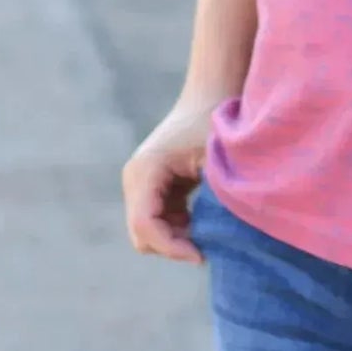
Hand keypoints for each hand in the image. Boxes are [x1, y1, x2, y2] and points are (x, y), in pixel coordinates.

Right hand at [122, 97, 216, 264]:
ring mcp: (141, 184)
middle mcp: (135, 179)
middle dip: (172, 245)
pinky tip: (204, 220)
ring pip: (149, 232)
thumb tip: (211, 241)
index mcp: (146, 171)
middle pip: (142, 234)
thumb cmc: (214, 123)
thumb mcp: (216, 161)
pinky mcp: (153, 187)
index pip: (145, 225)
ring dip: (176, 238)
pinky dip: (179, 229)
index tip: (201, 255)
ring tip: (209, 231)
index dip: (170, 247)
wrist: (210, 95)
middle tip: (208, 246)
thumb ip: (212, 200)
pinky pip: (159, 222)